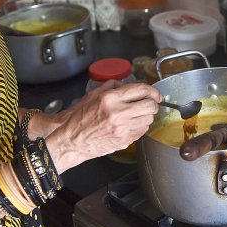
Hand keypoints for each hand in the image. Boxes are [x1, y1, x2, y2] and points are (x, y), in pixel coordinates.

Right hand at [45, 80, 160, 172]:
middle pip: (150, 106)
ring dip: (146, 115)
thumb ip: (113, 86)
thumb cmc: (79, 117)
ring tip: (138, 114)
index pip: (141, 90)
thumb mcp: (93, 94)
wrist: (71, 139)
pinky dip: (140, 126)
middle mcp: (117, 113)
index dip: (153, 91)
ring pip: (148, 120)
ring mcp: (121, 129)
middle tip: (150, 103)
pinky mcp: (123, 141)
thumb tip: (129, 85)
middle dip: (153, 104)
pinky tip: (132, 124)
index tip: (155, 93)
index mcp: (110, 98)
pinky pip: (142, 131)